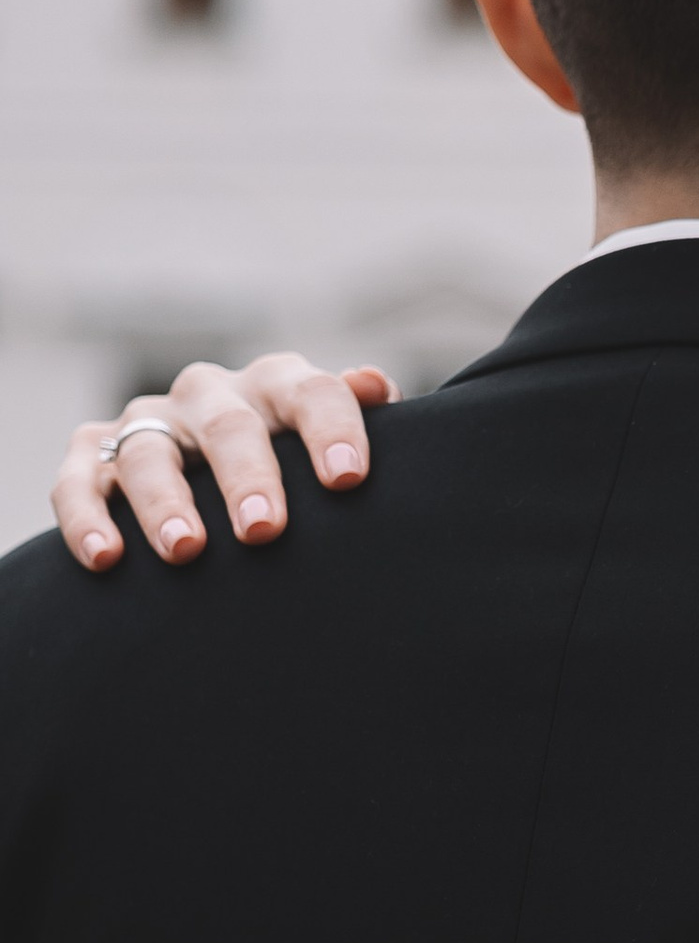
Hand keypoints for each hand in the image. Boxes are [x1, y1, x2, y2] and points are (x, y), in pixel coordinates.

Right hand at [52, 355, 398, 569]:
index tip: (346, 480)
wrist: (213, 480)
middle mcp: (210, 395)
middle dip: (247, 477)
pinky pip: (78, 480)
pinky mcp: (92, 454)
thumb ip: (357, 417)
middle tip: (264, 531)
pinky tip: (106, 557)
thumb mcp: (328, 443)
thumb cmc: (292, 471)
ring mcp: (148, 422)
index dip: (330, 430)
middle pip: (229, 425)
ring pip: (148, 451)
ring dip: (164, 501)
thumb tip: (376, 385)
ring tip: (186, 551)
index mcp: (277, 387)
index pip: (311, 392)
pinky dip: (87, 517)